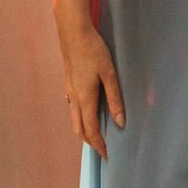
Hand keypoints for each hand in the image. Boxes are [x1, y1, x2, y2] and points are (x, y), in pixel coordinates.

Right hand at [57, 17, 123, 158]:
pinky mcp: (68, 82)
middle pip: (79, 128)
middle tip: (102, 148)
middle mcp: (74, 98)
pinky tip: (87, 111)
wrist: (73, 31)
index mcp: (85, 99)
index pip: (91, 130)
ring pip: (73, 118)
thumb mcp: (109, 74)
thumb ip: (114, 99)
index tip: (107, 156)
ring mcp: (69, 90)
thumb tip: (120, 122)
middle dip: (90, 141)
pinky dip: (79, 117)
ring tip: (96, 134)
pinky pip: (72, 108)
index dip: (99, 145)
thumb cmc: (93, 50)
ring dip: (84, 130)